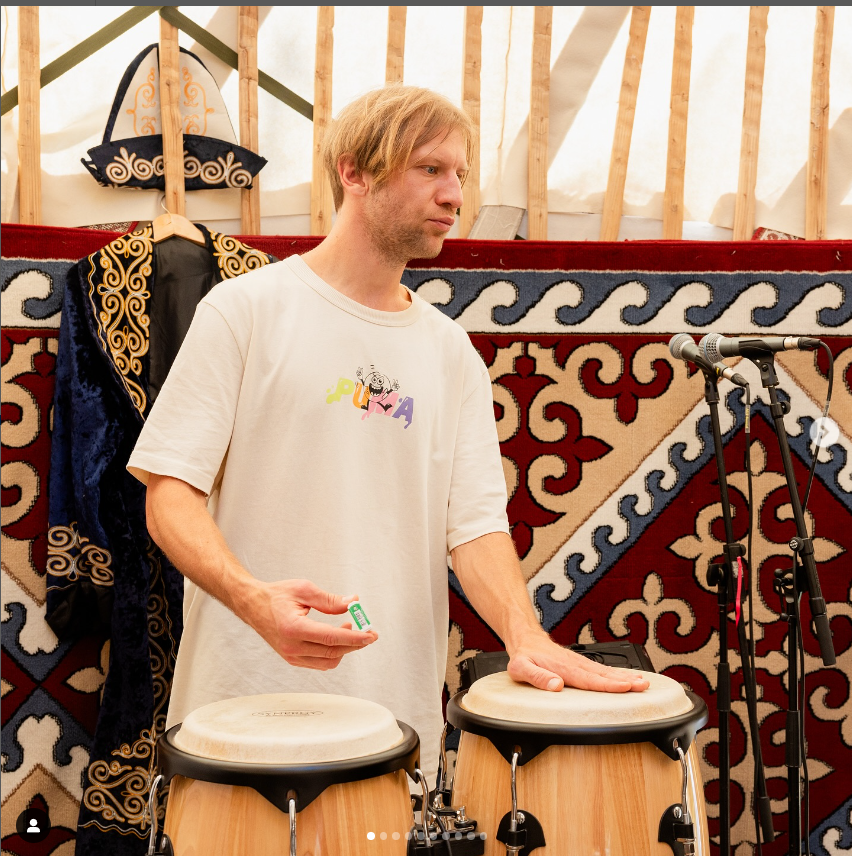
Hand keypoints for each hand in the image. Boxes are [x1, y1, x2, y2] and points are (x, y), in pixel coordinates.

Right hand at [245, 579, 377, 670]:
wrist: (253, 604)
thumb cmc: (276, 596)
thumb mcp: (304, 589)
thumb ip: (330, 600)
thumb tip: (353, 603)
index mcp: (294, 628)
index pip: (331, 638)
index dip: (355, 638)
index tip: (370, 635)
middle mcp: (291, 647)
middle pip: (333, 652)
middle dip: (355, 644)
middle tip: (368, 632)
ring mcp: (291, 656)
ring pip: (328, 662)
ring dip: (345, 649)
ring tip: (351, 629)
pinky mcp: (292, 659)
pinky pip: (319, 663)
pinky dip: (333, 653)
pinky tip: (338, 637)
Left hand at [507, 634, 649, 692]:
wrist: (525, 638)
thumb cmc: (523, 656)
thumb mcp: (521, 668)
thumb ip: (538, 677)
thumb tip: (557, 685)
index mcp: (563, 668)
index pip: (589, 679)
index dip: (608, 684)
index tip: (626, 687)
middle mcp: (575, 664)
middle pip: (603, 674)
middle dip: (625, 681)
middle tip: (644, 686)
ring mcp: (579, 662)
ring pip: (605, 671)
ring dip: (624, 677)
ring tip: (643, 683)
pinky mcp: (580, 663)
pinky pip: (601, 669)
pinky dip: (616, 674)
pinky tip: (627, 678)